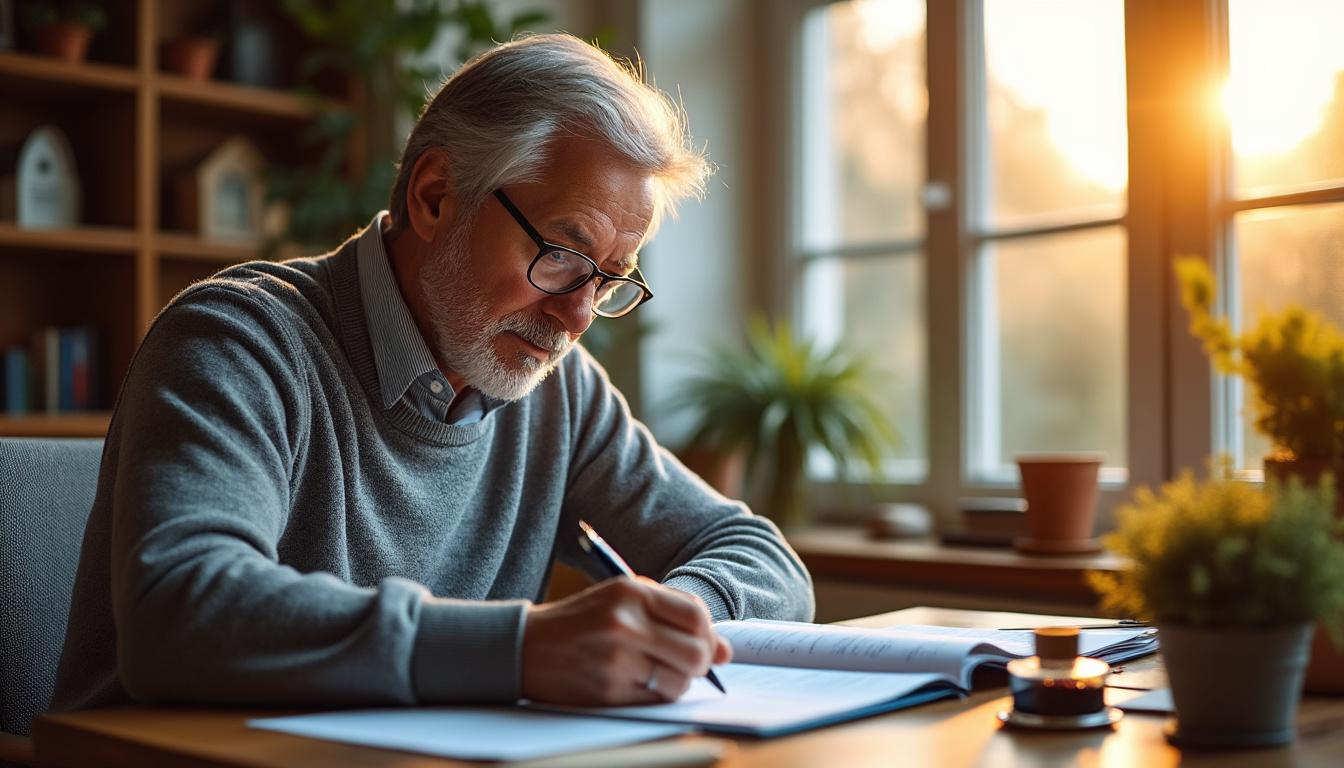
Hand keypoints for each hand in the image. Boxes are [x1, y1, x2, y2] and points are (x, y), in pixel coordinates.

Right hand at [520, 577, 731, 704]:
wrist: (526, 646)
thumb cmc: (584, 620)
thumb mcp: (623, 600)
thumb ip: (674, 614)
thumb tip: (724, 650)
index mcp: (631, 593)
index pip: (696, 616)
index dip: (708, 633)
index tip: (703, 640)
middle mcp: (625, 624)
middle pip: (696, 653)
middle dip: (700, 662)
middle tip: (688, 663)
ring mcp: (616, 661)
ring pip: (680, 682)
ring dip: (678, 682)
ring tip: (658, 671)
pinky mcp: (607, 691)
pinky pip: (655, 700)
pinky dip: (656, 695)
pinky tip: (638, 682)